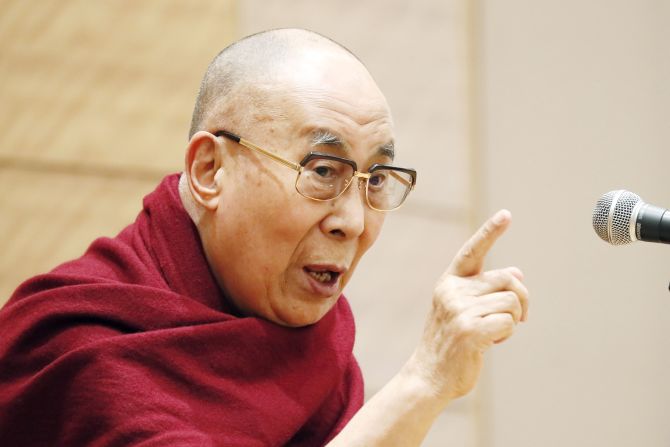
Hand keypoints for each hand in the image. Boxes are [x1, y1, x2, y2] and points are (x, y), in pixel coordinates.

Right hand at [408, 209, 528, 403]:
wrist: (429, 376)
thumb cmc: (450, 342)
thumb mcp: (463, 310)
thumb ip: (485, 290)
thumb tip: (517, 273)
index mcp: (449, 282)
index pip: (472, 251)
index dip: (490, 232)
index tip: (507, 214)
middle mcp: (452, 291)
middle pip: (507, 280)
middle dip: (521, 299)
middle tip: (519, 317)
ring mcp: (459, 310)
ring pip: (512, 302)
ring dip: (513, 321)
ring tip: (494, 333)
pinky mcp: (470, 330)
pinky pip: (509, 323)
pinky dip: (507, 334)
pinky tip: (491, 343)